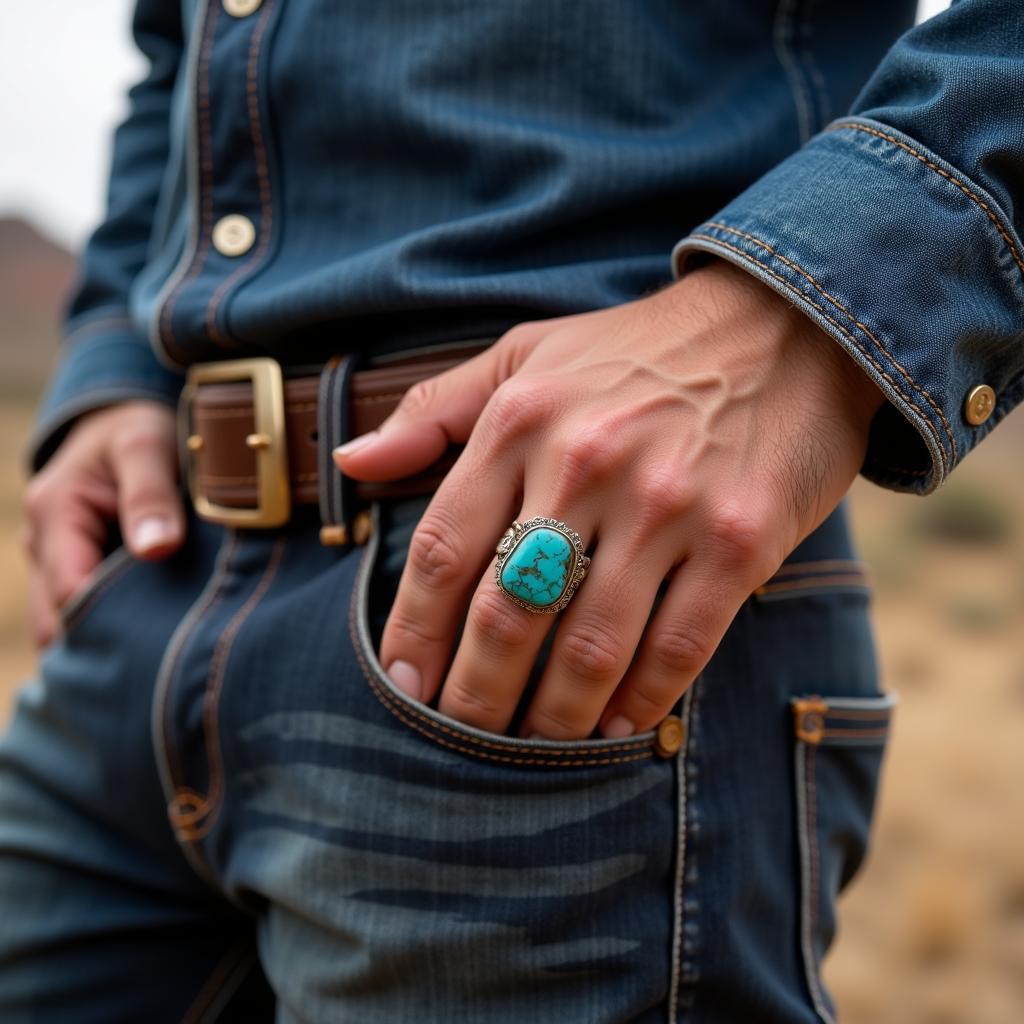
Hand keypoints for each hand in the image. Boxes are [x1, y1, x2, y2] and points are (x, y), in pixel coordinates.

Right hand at [23, 401, 184, 646]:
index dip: (112, 620)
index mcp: (54, 515)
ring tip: (165, 654)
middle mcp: (43, 546)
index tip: (162, 635)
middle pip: (63, 621)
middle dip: (109, 642)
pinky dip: (116, 630)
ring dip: (112, 640)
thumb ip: (150, 494)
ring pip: (71, 626)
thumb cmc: (137, 429)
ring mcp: (54, 564)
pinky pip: (87, 616)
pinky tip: (155, 642)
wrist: (122, 420)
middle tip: (168, 660)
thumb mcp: (146, 446)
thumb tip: (158, 548)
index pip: (70, 593)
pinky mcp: (76, 573)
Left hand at [335, 261, 883, 739]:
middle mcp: (587, 466)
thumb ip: (434, 409)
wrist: (783, 328)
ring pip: (589, 646)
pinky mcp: (740, 541)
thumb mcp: (525, 355)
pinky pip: (676, 647)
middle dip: (474, 696)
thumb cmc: (637, 351)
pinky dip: (639, 700)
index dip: (413, 631)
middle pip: (506, 614)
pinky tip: (615, 726)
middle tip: (460, 740)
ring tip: (531, 749)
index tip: (404, 685)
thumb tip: (352, 460)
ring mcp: (667, 508)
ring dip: (552, 716)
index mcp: (522, 422)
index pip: (442, 551)